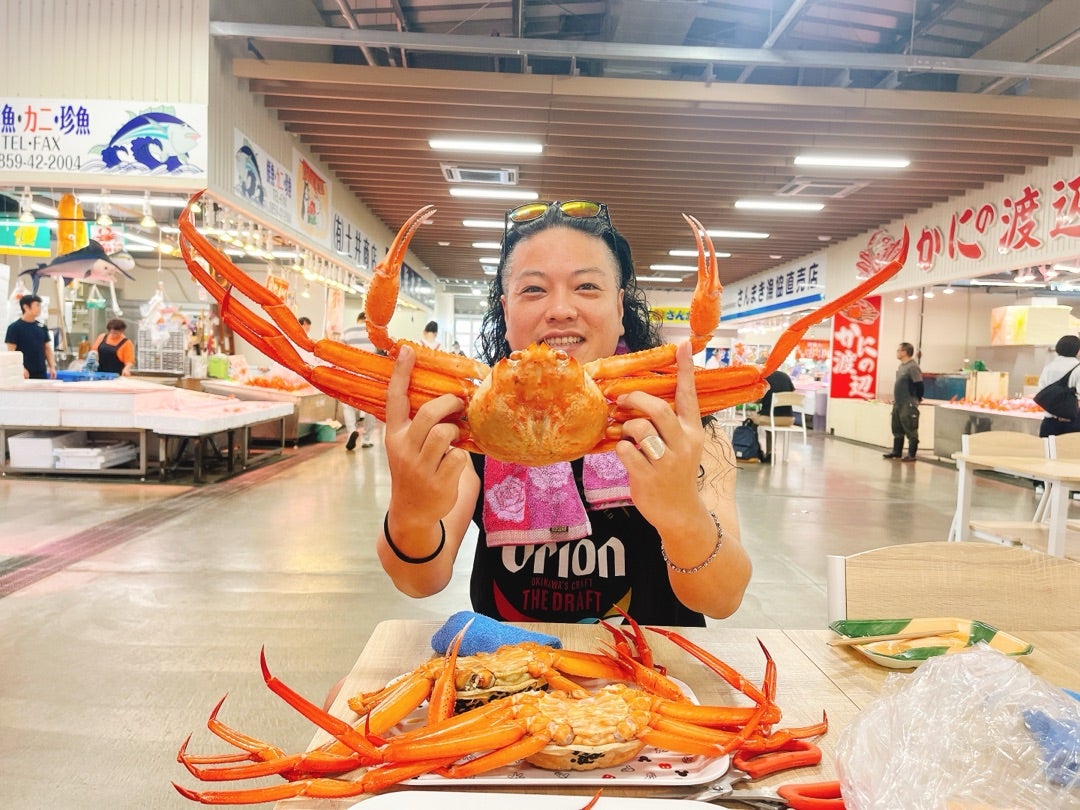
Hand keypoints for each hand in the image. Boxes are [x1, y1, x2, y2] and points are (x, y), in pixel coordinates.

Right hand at [383, 345, 468, 527]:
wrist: (412, 513)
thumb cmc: (414, 471)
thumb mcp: (407, 447)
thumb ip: (419, 425)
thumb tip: (448, 396)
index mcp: (394, 435)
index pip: (395, 399)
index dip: (401, 373)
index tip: (408, 350)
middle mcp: (404, 448)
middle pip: (429, 415)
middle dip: (449, 404)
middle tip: (459, 403)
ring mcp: (420, 466)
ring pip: (446, 434)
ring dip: (456, 433)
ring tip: (453, 439)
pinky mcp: (438, 481)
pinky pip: (459, 456)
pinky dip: (461, 456)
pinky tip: (453, 464)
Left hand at [613, 340, 704, 524]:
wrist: (680, 513)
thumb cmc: (675, 474)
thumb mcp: (682, 447)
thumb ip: (668, 425)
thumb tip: (641, 401)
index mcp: (692, 432)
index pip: (689, 395)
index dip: (685, 369)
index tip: (681, 345)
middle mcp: (683, 444)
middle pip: (658, 409)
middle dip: (636, 400)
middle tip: (622, 400)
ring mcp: (666, 462)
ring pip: (640, 429)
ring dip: (626, 428)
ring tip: (626, 436)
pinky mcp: (648, 477)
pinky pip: (625, 451)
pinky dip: (619, 449)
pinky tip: (625, 455)